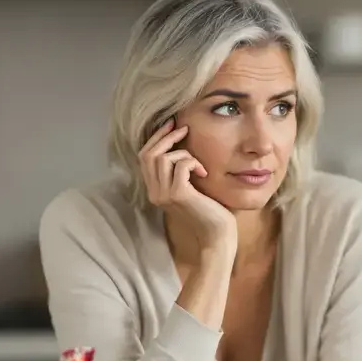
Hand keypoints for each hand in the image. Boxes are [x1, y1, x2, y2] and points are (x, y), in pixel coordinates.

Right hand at [140, 121, 236, 250]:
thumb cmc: (209, 211)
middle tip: (184, 130)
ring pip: (163, 158)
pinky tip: (204, 173)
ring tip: (199, 165)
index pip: (144, 157)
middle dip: (166, 137)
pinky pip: (181, 165)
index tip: (171, 125)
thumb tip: (180, 144)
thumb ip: (179, 172)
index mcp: (155, 190)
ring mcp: (164, 194)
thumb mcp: (189, 188)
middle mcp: (154, 193)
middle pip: (148, 154)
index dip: (156, 138)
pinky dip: (193, 162)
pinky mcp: (178, 195)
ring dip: (184, 153)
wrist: (217, 235)